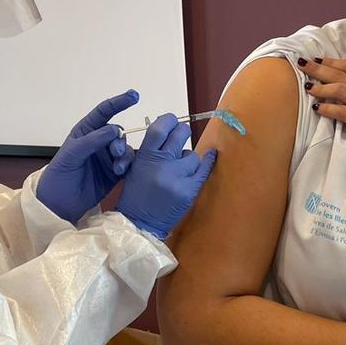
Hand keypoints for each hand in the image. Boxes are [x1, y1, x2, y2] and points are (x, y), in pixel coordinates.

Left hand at [37, 91, 138, 223]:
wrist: (58, 203)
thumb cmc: (60, 175)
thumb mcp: (71, 155)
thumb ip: (92, 141)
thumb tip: (114, 130)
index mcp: (86, 132)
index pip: (105, 112)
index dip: (119, 102)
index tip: (134, 95)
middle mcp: (99, 142)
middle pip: (118, 133)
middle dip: (120, 140)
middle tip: (116, 153)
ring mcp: (107, 157)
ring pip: (125, 149)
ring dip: (125, 156)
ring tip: (118, 168)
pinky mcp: (114, 173)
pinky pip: (128, 164)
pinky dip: (128, 166)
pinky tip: (122, 172)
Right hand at [115, 113, 216, 239]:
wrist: (139, 223)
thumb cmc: (136, 194)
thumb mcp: (134, 167)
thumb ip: (150, 150)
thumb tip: (169, 132)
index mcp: (144, 156)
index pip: (160, 128)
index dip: (169, 121)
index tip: (172, 122)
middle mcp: (161, 163)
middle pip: (180, 134)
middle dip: (182, 132)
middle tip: (182, 135)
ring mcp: (176, 177)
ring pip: (192, 155)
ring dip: (189, 159)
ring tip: (181, 169)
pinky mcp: (188, 190)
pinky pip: (203, 169)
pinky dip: (207, 162)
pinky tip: (211, 156)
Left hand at [297, 57, 345, 156]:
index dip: (334, 62)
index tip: (320, 59)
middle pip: (341, 75)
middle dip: (319, 69)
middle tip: (302, 64)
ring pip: (340, 91)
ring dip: (321, 88)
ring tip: (308, 87)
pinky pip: (344, 114)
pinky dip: (329, 109)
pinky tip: (317, 108)